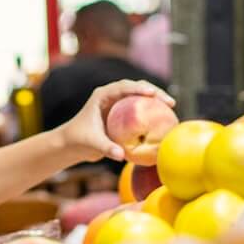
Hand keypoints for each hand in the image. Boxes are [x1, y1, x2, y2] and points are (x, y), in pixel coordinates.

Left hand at [57, 81, 173, 162]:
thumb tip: (121, 156)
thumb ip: (106, 148)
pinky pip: (140, 109)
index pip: (122, 87)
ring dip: (156, 99)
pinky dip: (152, 111)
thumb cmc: (79, 140)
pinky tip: (164, 119)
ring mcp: (119, 103)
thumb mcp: (92, 144)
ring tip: (171, 107)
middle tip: (169, 102)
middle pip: (136, 87)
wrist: (72, 144)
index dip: (138, 88)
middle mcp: (112, 96)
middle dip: (154, 92)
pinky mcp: (123, 113)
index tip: (152, 94)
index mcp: (102, 95)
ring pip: (141, 96)